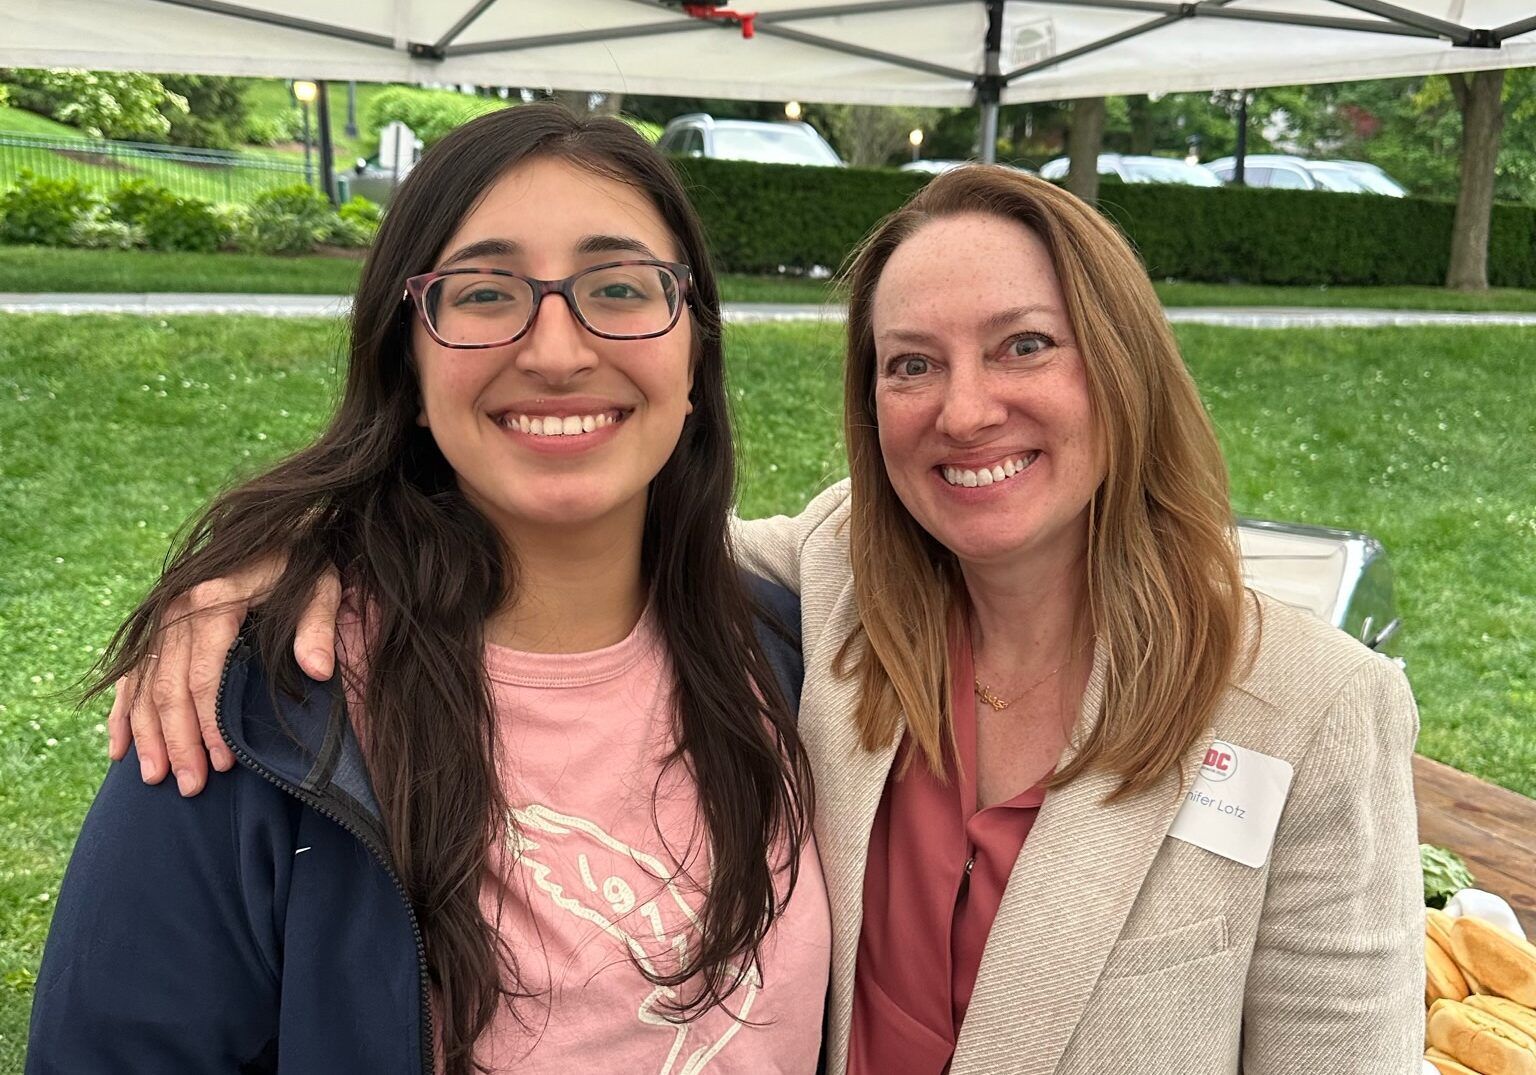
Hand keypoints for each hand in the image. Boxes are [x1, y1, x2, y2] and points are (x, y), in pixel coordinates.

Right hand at [107, 559, 341, 796]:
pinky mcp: (157, 625)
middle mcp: (177, 607)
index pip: (204, 676)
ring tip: (155, 779)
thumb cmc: (303, 562)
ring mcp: (161, 616)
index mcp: (214, 598)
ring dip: (147, 736)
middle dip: (177, 742)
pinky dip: (124, 712)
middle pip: (168, 688)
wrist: (278, 528)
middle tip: (190, 787)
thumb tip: (317, 670)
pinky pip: (132, 674)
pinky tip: (119, 748)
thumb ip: (318, 627)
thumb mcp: (321, 586)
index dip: (211, 724)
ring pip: (144, 685)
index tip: (224, 764)